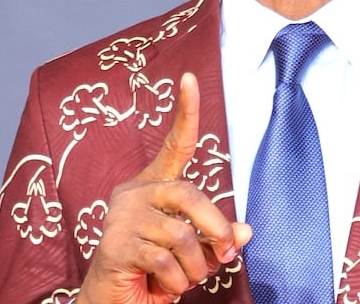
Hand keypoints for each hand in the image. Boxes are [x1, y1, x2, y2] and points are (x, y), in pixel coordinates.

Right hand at [77, 72, 251, 303]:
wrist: (114, 303)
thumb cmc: (153, 272)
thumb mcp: (192, 253)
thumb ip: (215, 237)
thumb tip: (245, 230)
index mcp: (153, 186)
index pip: (174, 144)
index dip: (185, 112)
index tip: (189, 79)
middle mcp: (134, 194)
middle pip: (189, 195)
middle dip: (216, 227)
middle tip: (227, 253)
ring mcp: (121, 218)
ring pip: (182, 234)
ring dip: (195, 265)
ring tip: (185, 277)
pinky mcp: (115, 245)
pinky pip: (165, 259)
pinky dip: (177, 279)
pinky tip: (165, 285)